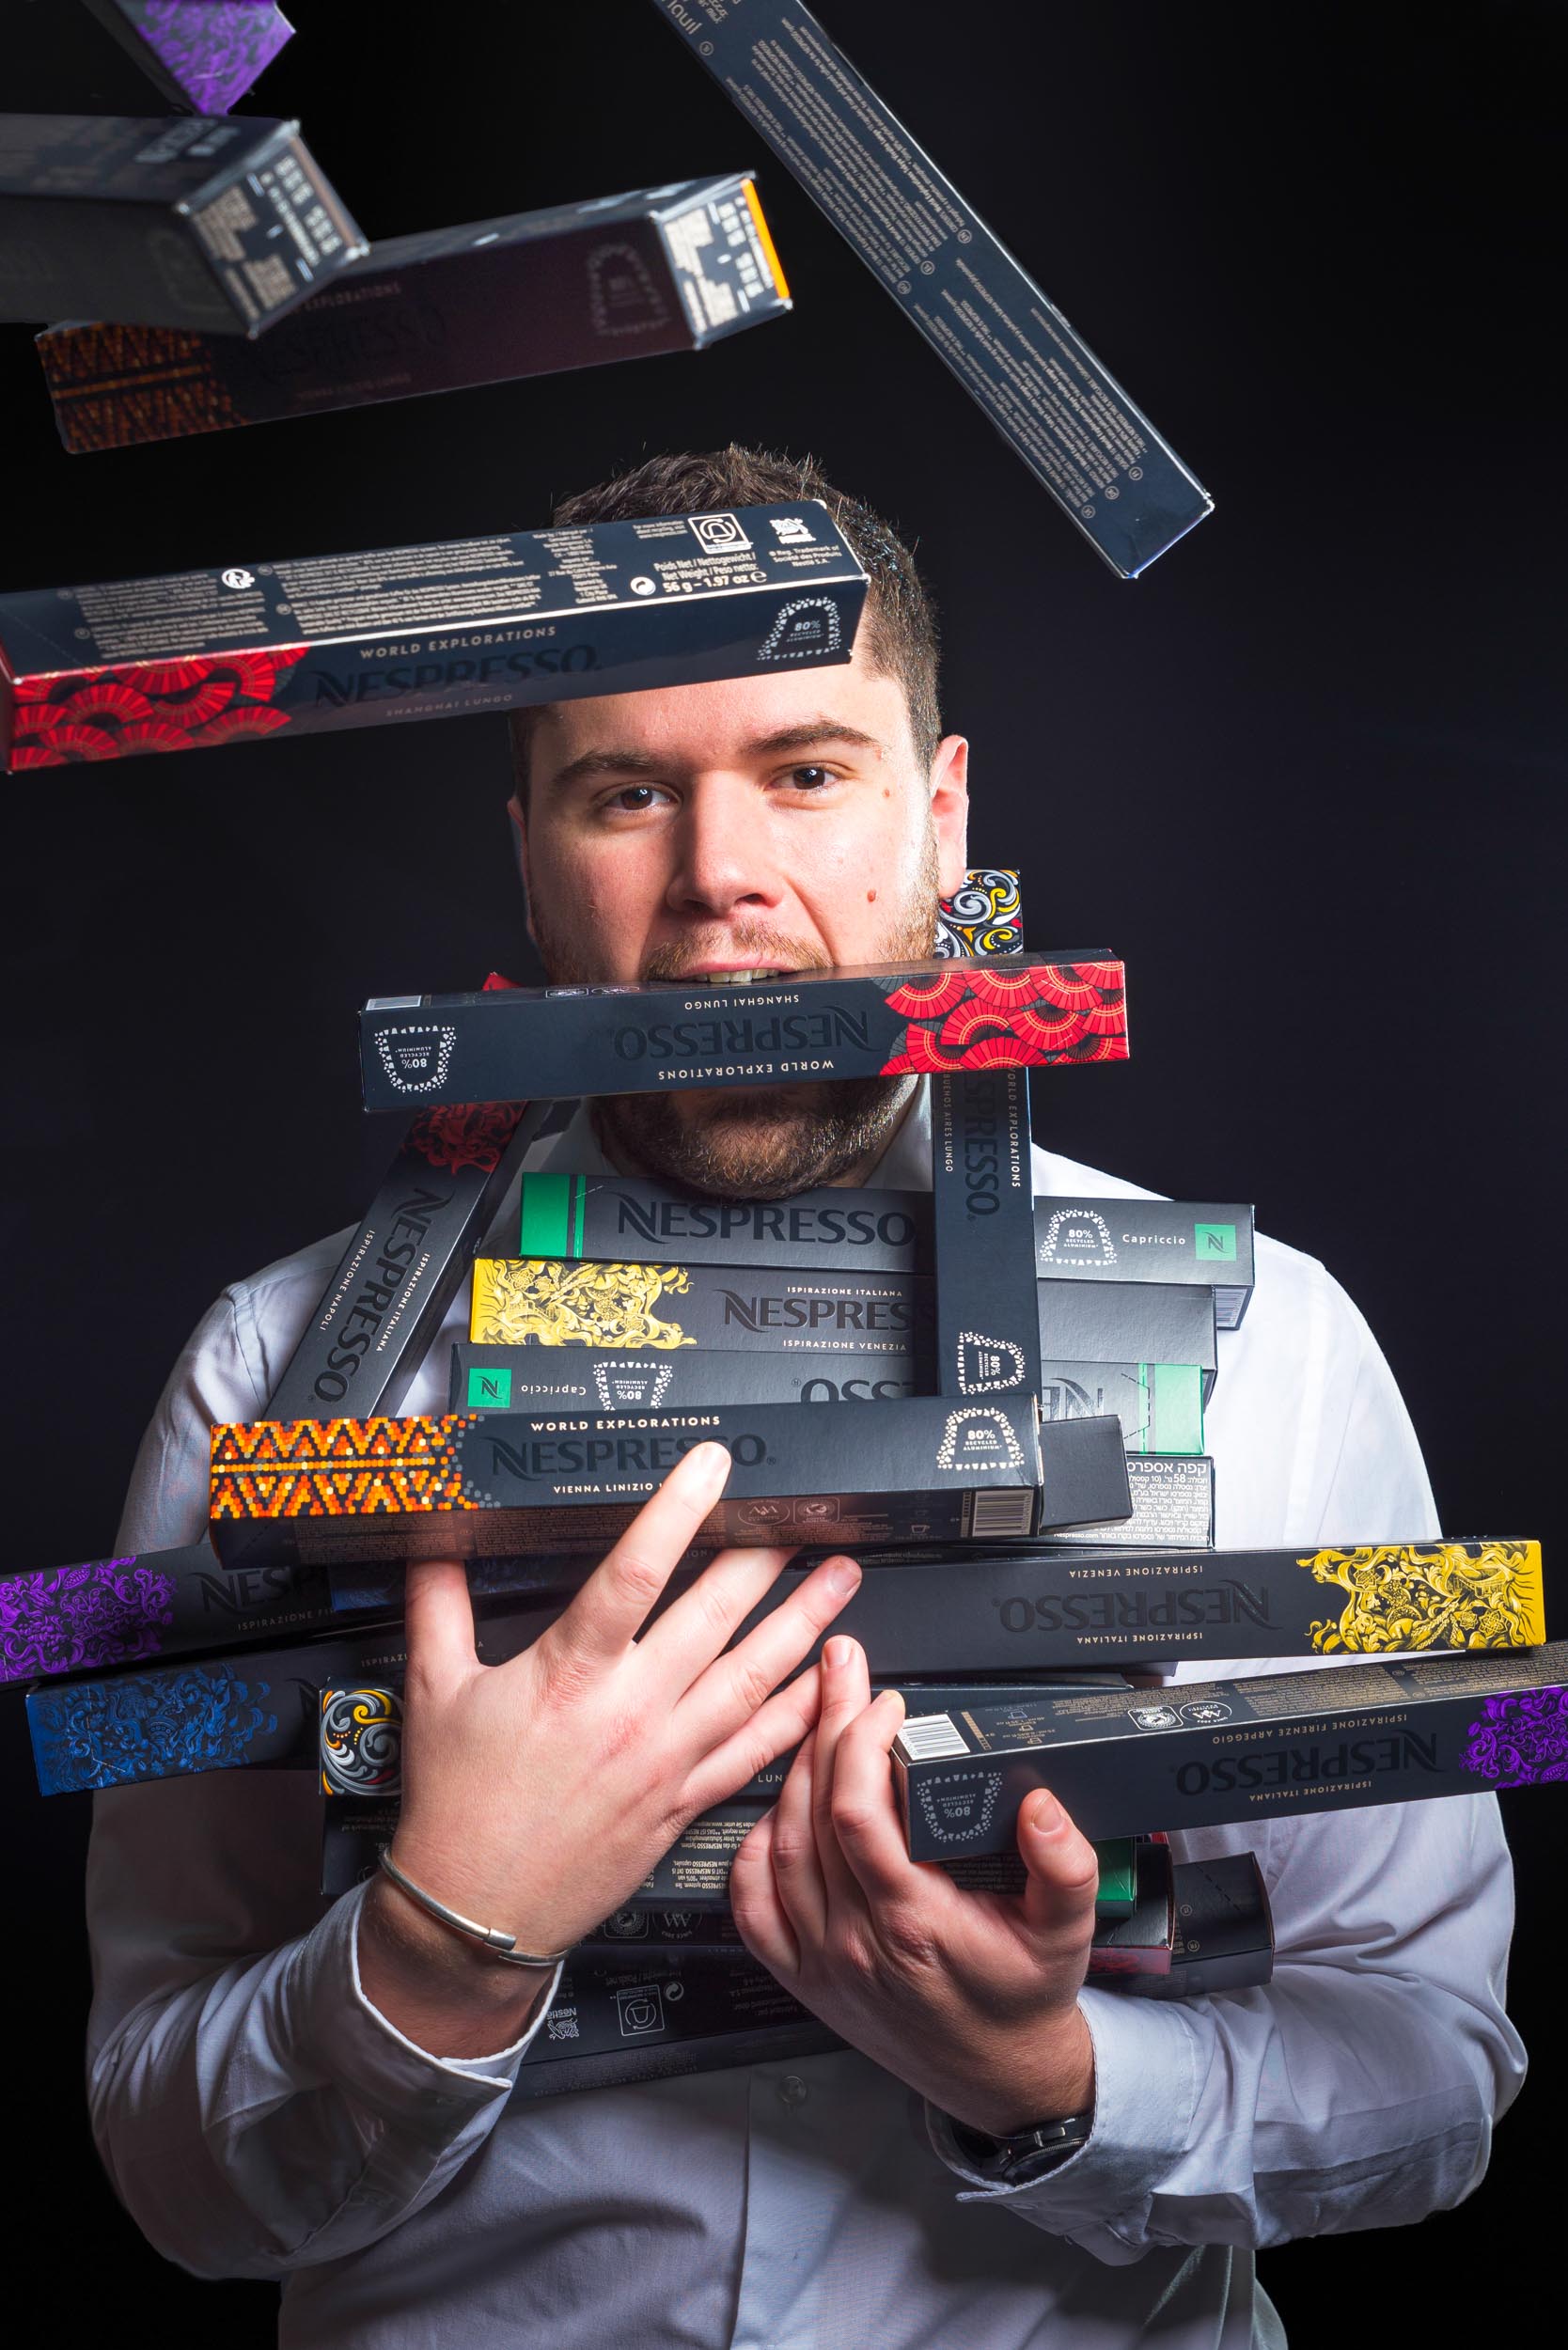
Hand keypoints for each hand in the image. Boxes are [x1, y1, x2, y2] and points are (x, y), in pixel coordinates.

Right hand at [361, 1441, 859, 2053]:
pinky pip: (755, 1751)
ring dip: (802, 1624)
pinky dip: (796, 1713)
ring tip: (842, 1579)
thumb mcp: (433, 1689)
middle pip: (714, 1617)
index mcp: (570, 1673)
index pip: (634, 1572)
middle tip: (806, 1514)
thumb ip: (438, 1605)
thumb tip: (434, 1540)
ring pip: (751, 1679)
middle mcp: (630, 1711)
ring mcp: (666, 1759)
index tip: (712, 1466)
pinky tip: (824, 1681)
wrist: (477, 1913)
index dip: (677, 1512)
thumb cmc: (457, 1806)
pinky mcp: (684, 1802)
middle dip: (766, 1558)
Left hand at [729, 1634, 1098, 2134]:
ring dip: (792, 1773)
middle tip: (839, 1671)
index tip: (887, 1701)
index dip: (859, 1742)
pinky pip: (752, 1904)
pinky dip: (753, 1847)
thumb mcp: (1069, 1931)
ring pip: (777, 1847)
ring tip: (817, 1720)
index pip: (857, 1813)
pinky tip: (778, 1809)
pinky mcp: (802, 1976)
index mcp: (915, 1922)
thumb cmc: (1026, 1998)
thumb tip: (1041, 1805)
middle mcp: (855, 1941)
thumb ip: (1065, 1865)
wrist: (1001, 2077)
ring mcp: (821, 1960)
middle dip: (824, 1726)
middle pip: (811, 1813)